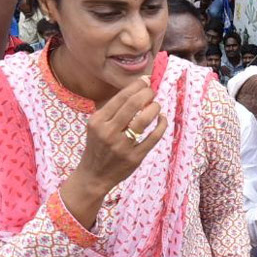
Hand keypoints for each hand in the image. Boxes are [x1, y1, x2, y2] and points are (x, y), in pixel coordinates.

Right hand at [72, 78, 166, 194]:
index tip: (145, 81)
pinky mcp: (134, 158)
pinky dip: (161, 126)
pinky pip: (153, 138)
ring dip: (154, 108)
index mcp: (98, 121)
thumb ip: (112, 110)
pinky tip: (162, 119)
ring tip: (157, 105)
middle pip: (132, 105)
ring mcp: (122, 146)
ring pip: (143, 120)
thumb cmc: (98, 146)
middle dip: (147, 94)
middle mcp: (108, 132)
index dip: (136, 86)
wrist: (94, 175)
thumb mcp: (96, 126)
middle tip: (152, 91)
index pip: (120, 98)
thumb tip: (136, 90)